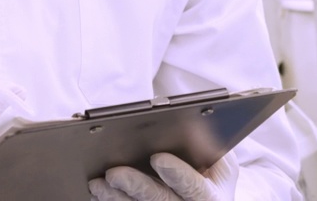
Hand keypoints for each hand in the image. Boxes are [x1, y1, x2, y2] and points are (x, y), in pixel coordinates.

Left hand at [89, 151, 238, 200]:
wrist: (204, 199)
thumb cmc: (209, 174)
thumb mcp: (219, 161)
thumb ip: (208, 145)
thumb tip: (191, 123)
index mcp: (210, 195)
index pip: (194, 187)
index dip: (177, 173)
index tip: (157, 158)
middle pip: (159, 200)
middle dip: (135, 186)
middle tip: (114, 173)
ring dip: (115, 197)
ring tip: (97, 183)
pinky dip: (112, 200)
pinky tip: (97, 191)